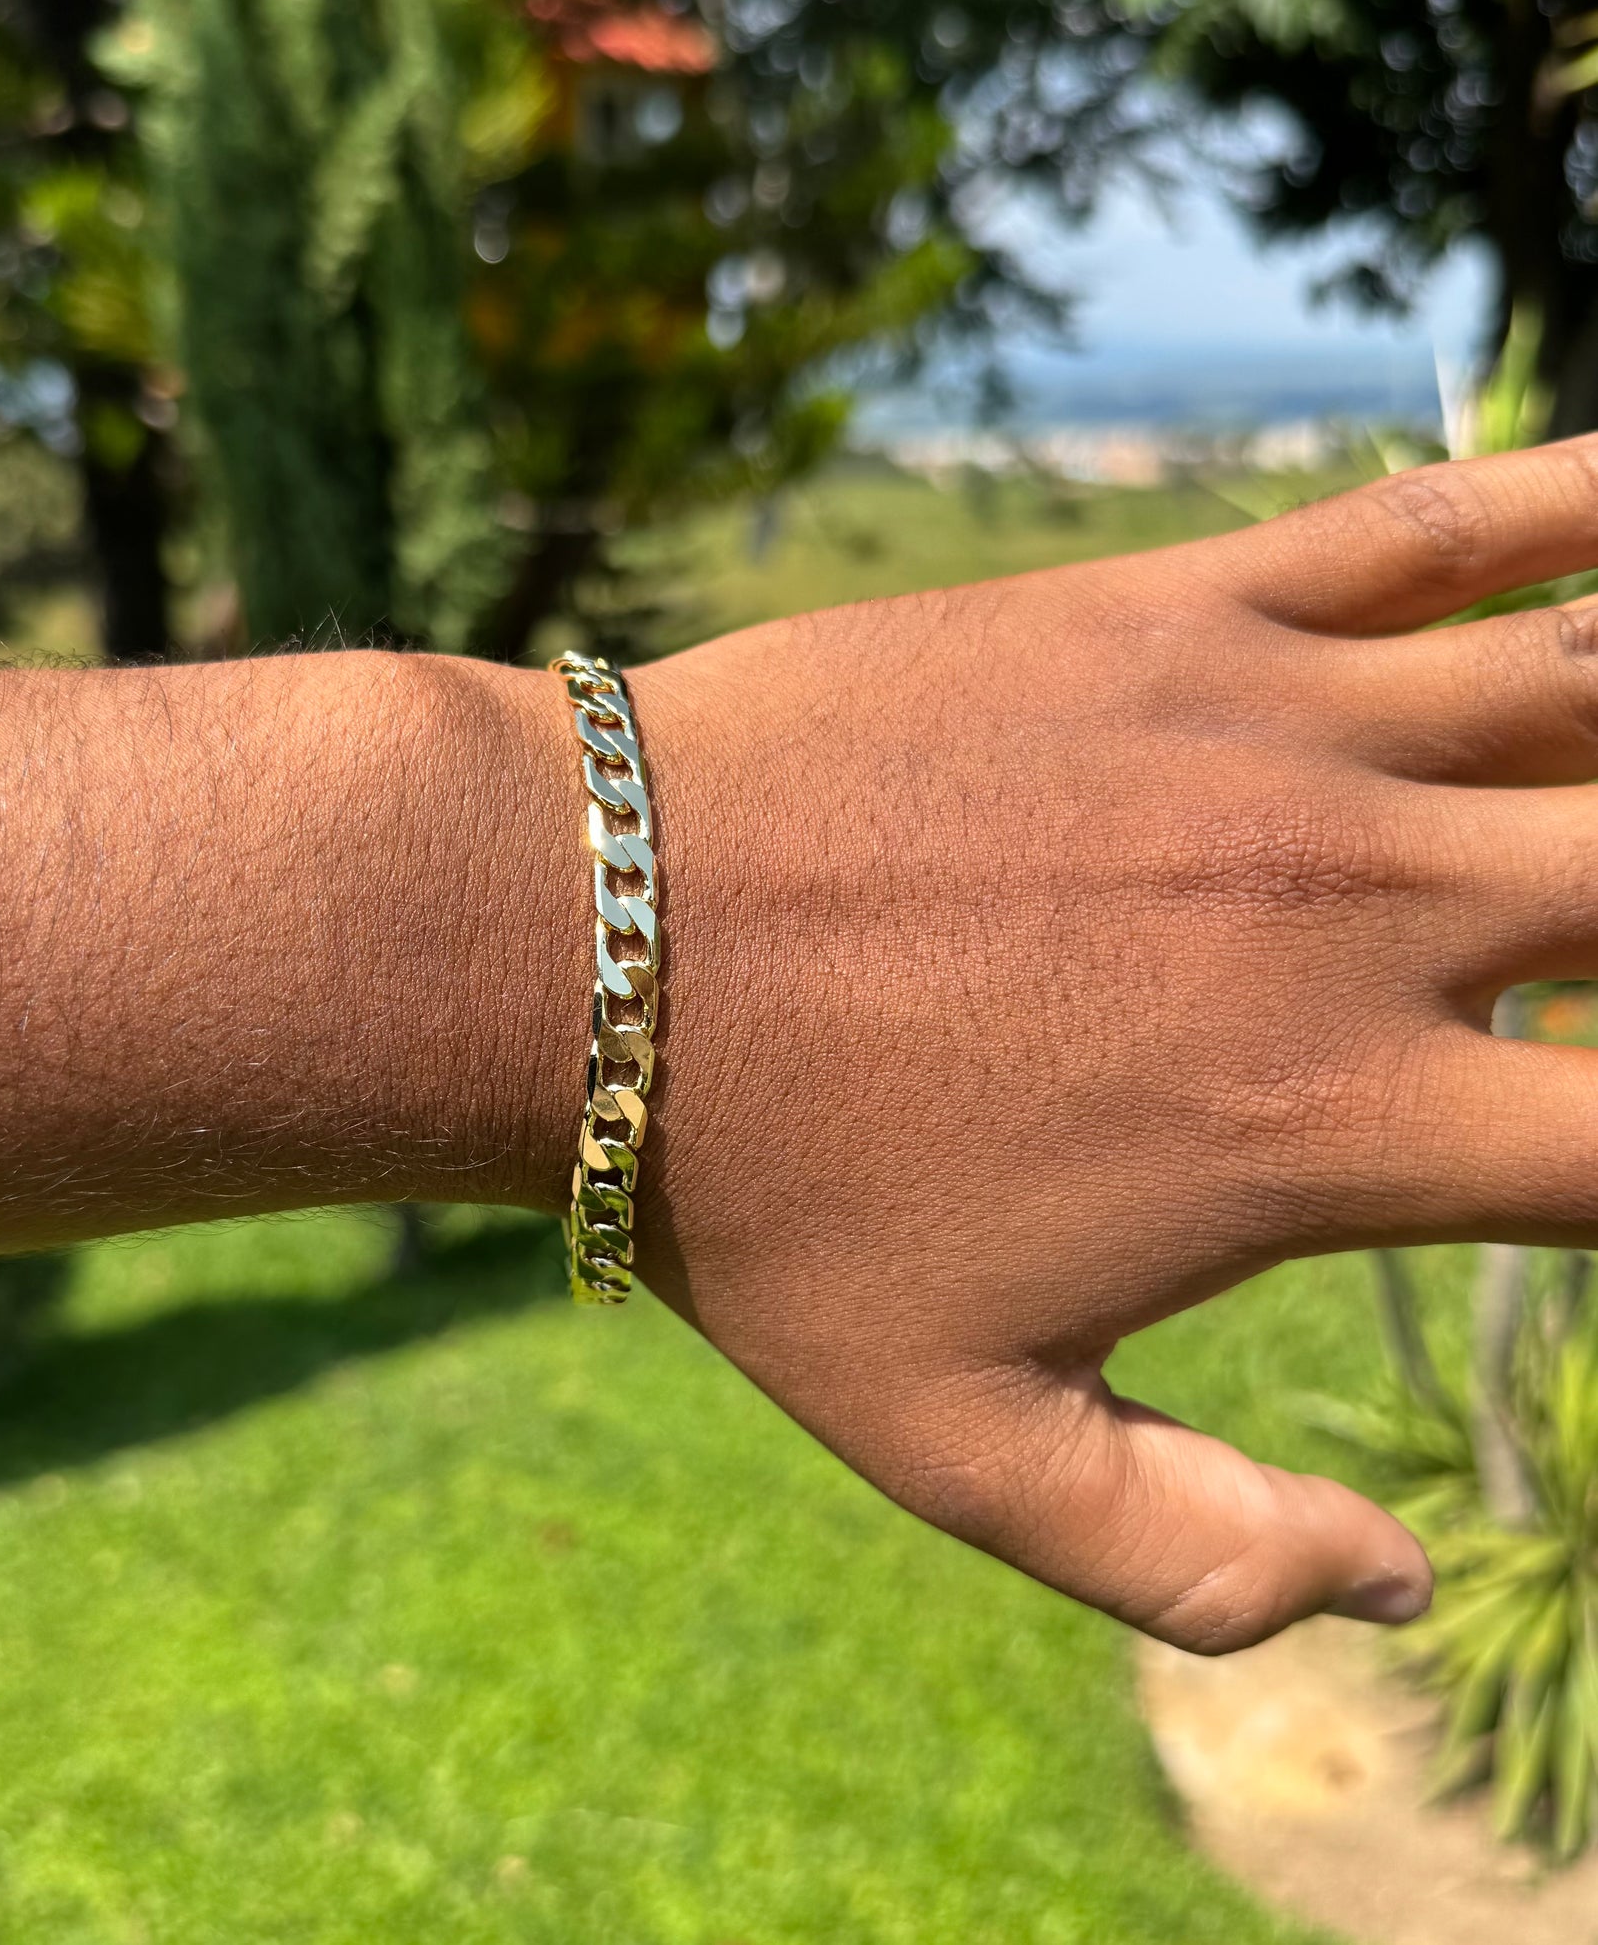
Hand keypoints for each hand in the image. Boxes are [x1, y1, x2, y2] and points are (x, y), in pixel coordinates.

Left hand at [622, 436, 1597, 1650]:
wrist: (592, 942)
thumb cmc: (763, 1198)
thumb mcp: (957, 1447)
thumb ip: (1191, 1558)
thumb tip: (1389, 1588)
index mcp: (1332, 1124)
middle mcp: (1353, 914)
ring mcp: (1274, 734)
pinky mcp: (1175, 611)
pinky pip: (1437, 528)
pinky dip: (1580, 504)